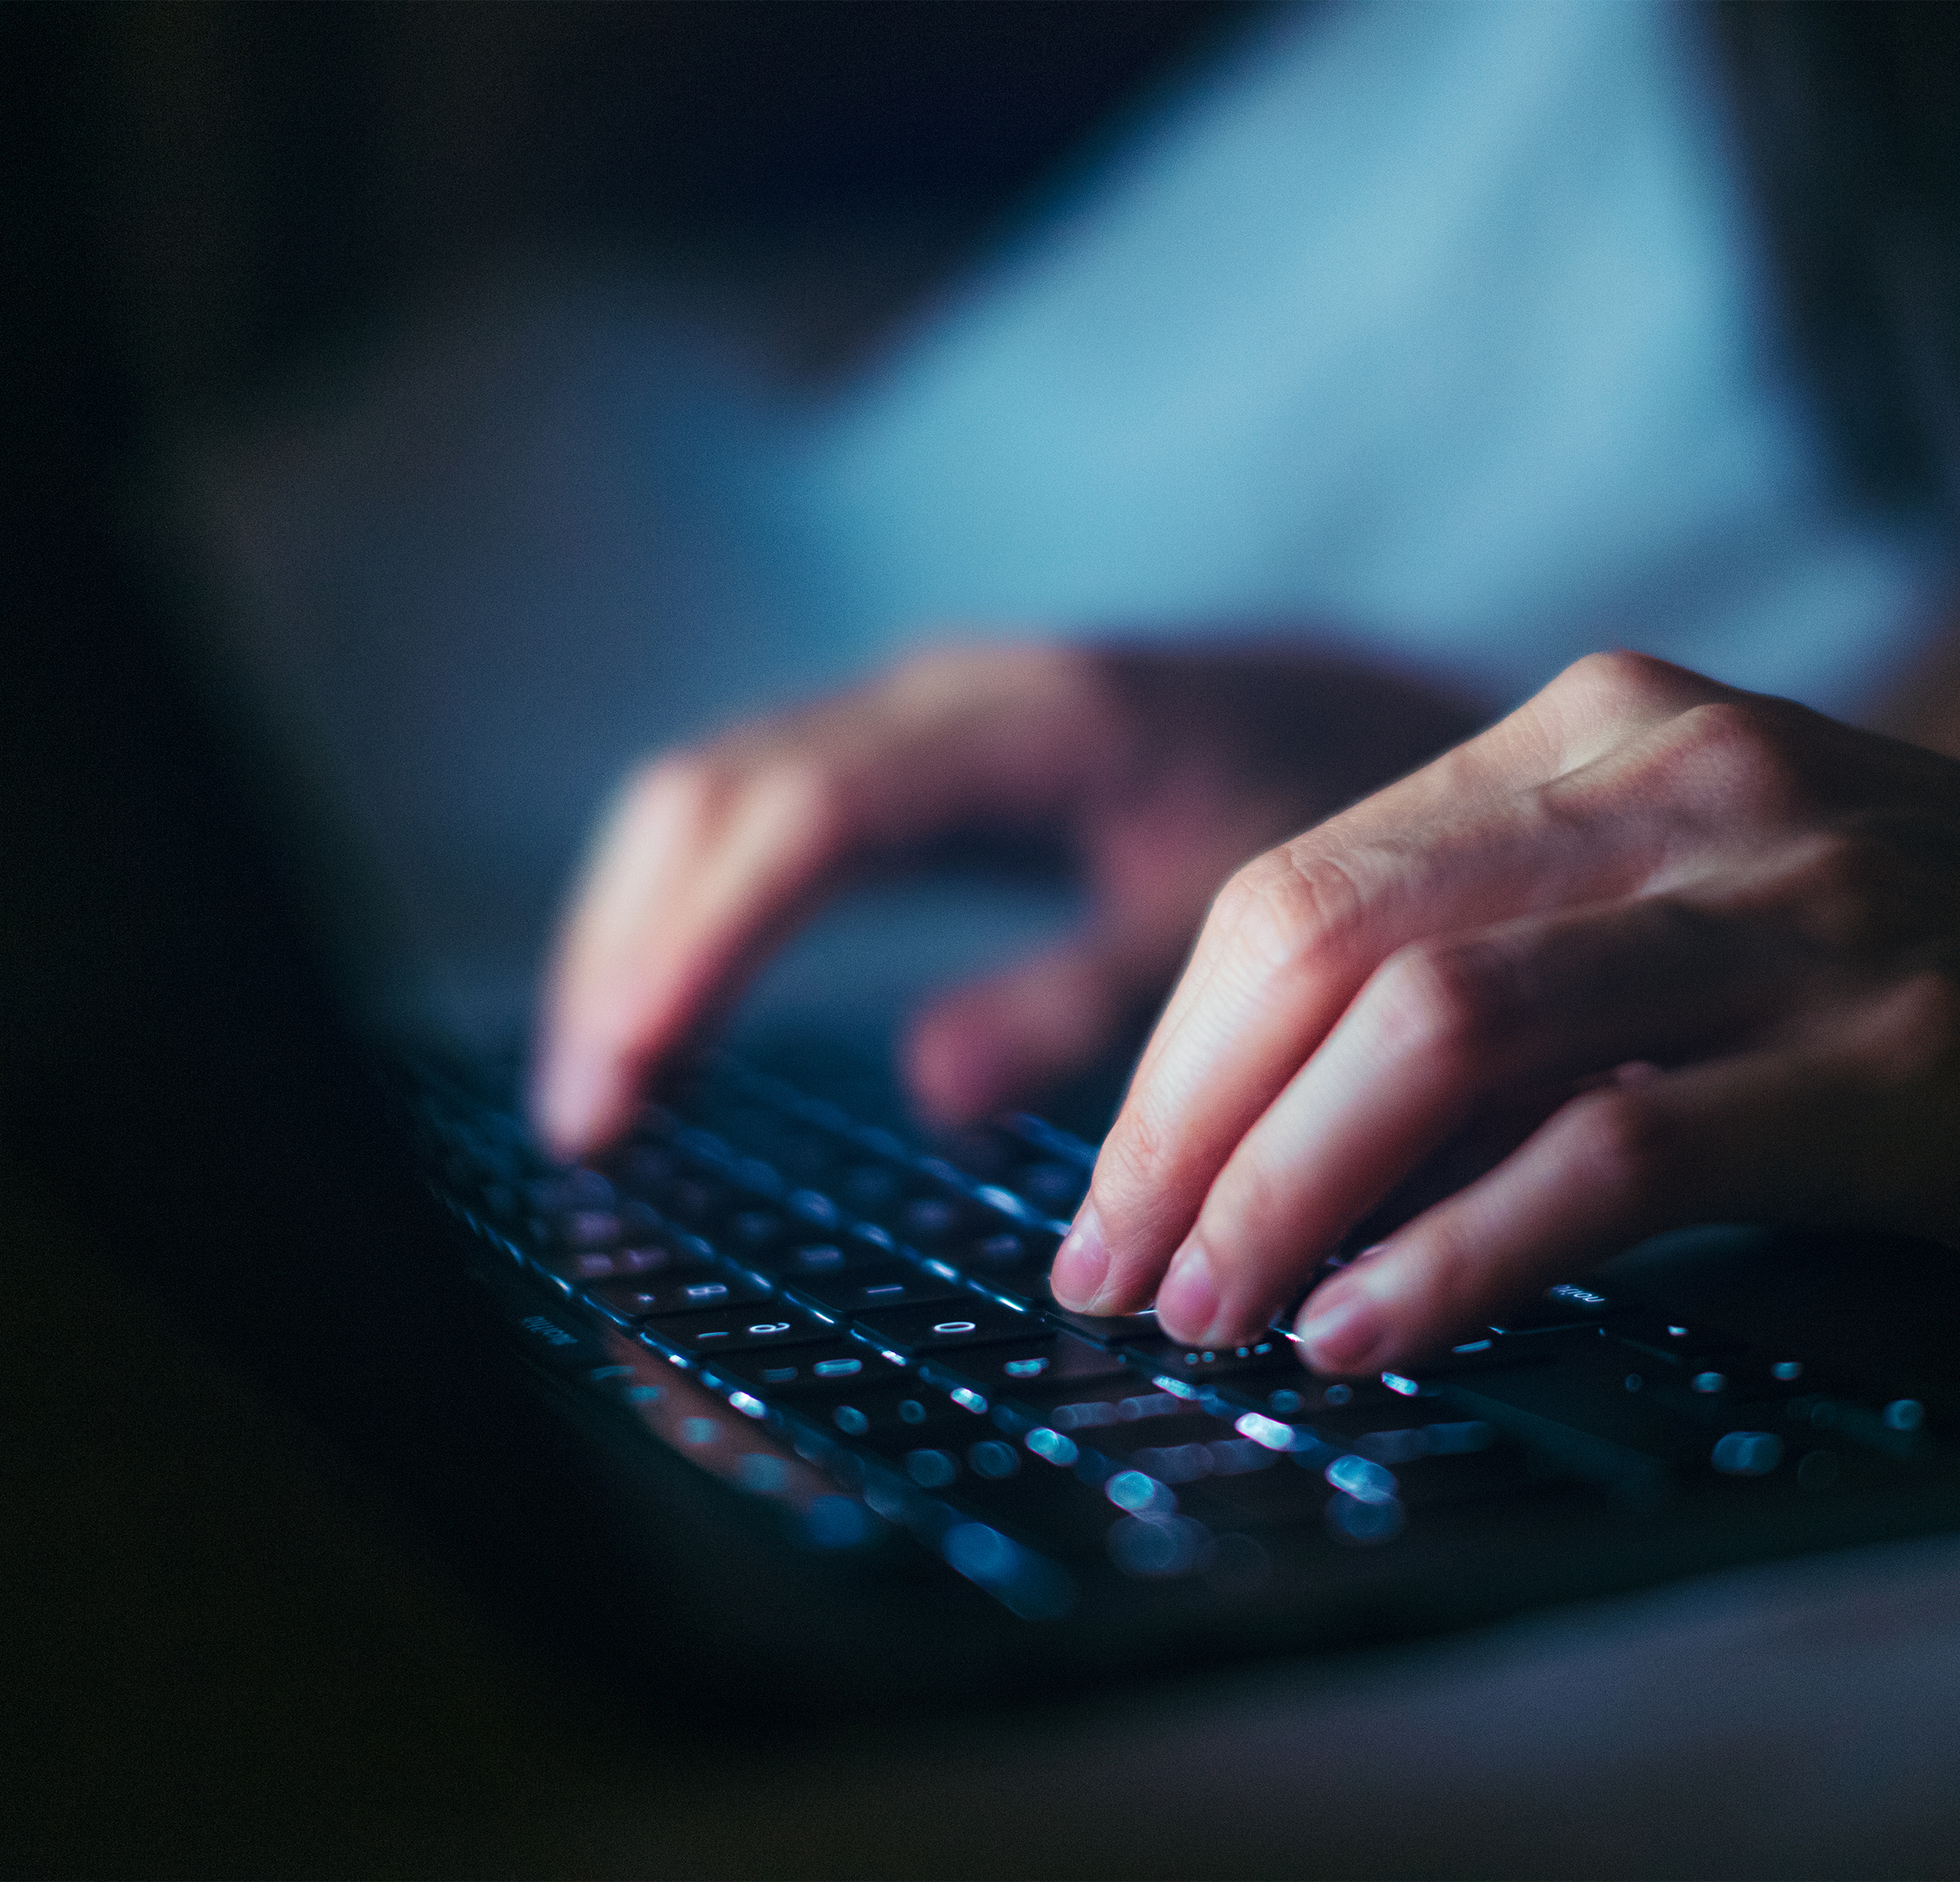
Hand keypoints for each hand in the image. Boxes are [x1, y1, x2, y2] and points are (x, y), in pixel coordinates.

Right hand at [532, 638, 1484, 1158]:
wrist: (1374, 716)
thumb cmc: (1325, 819)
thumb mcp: (1232, 926)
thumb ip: (1091, 1002)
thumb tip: (927, 1084)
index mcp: (1027, 725)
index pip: (806, 816)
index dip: (703, 939)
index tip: (627, 1065)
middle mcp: (944, 696)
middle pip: (714, 795)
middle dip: (628, 950)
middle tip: (585, 1124)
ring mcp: (914, 715)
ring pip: (710, 799)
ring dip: (635, 934)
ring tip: (595, 1096)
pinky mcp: (907, 758)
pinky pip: (751, 818)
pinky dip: (689, 914)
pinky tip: (663, 1021)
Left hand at [1051, 651, 1959, 1368]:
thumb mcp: (1720, 895)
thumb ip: (1525, 957)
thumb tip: (1278, 1123)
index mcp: (1613, 724)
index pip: (1306, 876)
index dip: (1170, 1051)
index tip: (1113, 1199)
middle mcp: (1687, 777)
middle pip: (1332, 937)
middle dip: (1184, 1129)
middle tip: (1117, 1284)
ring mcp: (1800, 902)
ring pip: (1442, 1025)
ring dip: (1283, 1191)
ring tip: (1213, 1323)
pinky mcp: (1898, 1049)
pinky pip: (1616, 1146)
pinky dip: (1460, 1250)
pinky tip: (1370, 1336)